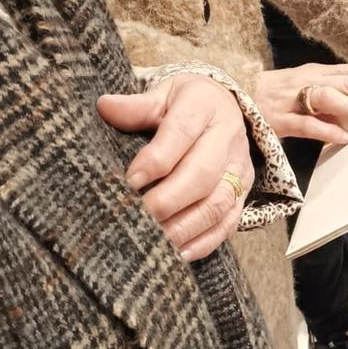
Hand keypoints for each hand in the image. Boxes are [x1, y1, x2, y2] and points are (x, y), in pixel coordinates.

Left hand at [98, 73, 254, 261]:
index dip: (156, 159)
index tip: (129, 181)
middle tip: (135, 217)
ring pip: (217, 203)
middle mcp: (227, 137)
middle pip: (202, 174)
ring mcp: (239, 168)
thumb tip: (104, 107)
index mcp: (205, 105)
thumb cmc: (185, 103)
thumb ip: (136, 106)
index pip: (182, 133)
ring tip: (153, 241)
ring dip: (184, 227)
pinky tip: (178, 253)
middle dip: (167, 200)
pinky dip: (205, 242)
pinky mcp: (243, 193)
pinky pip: (229, 223)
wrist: (225, 108)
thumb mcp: (163, 95)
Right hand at [254, 60, 347, 146]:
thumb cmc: (277, 95)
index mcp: (319, 73)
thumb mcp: (308, 88)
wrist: (232, 97)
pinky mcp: (278, 119)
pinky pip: (304, 124)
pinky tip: (343, 137)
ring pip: (328, 99)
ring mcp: (292, 99)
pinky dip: (325, 129)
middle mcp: (308, 81)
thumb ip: (335, 95)